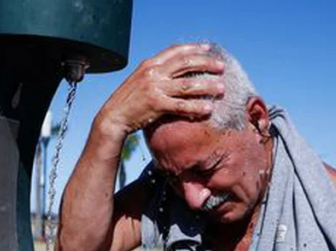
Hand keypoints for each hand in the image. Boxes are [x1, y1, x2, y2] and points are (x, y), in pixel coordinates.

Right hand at [96, 44, 225, 139]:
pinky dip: (196, 107)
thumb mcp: (140, 79)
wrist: (113, 116)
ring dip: (207, 85)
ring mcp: (155, 89)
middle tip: (221, 67)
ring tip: (221, 88)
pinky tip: (208, 109)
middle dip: (206, 64)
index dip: (193, 49)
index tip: (208, 49)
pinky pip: (181, 105)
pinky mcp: (156, 105)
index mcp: (150, 64)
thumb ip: (156, 73)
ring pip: (188, 85)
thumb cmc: (129, 100)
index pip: (175, 51)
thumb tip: (175, 71)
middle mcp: (153, 73)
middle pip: (186, 64)